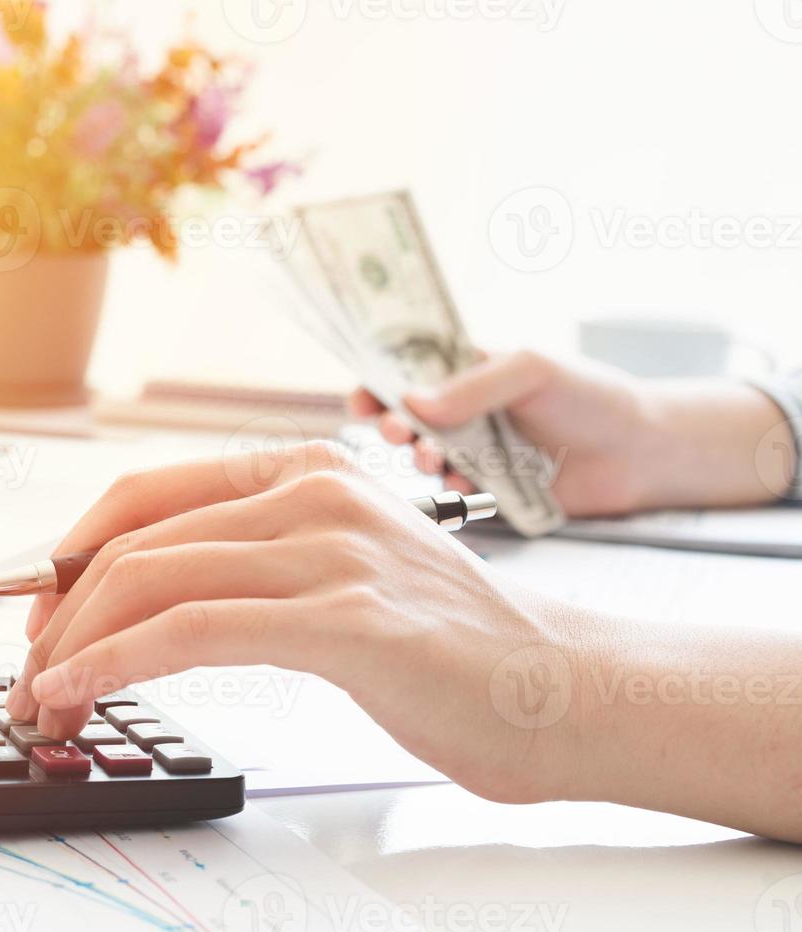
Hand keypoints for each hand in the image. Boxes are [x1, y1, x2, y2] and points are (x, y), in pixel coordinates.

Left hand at [5, 442, 586, 804]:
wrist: (566, 689)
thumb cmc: (448, 648)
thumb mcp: (339, 576)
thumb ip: (255, 566)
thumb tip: (144, 597)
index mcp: (306, 472)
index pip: (145, 496)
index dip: (68, 555)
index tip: (36, 616)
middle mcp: (314, 494)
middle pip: (134, 540)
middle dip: (58, 616)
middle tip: (29, 677)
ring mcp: (332, 549)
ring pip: (151, 579)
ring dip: (74, 647)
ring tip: (45, 704)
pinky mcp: (346, 618)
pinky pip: (193, 629)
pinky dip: (116, 661)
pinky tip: (82, 692)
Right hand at [350, 349, 793, 515]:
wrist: (640, 451)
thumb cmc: (591, 395)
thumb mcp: (532, 372)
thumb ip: (473, 387)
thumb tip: (412, 404)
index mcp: (469, 369)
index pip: (408, 370)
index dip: (378, 383)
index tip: (361, 400)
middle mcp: (466, 409)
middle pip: (407, 416)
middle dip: (393, 426)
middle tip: (395, 434)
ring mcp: (476, 449)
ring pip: (425, 456)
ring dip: (421, 459)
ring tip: (436, 461)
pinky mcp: (490, 487)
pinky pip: (453, 491)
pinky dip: (451, 490)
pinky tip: (466, 485)